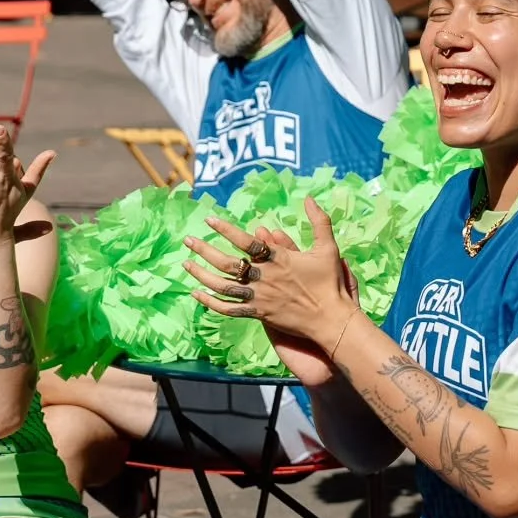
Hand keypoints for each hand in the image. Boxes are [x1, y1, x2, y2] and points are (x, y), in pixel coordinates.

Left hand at [183, 198, 358, 383]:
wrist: (331, 319)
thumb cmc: (330, 283)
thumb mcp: (328, 247)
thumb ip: (319, 221)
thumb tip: (309, 197)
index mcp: (278, 259)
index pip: (246, 241)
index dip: (225, 229)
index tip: (209, 220)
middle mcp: (265, 277)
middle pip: (227, 263)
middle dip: (204, 250)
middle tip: (187, 241)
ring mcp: (259, 297)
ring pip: (223, 286)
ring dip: (201, 275)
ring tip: (186, 265)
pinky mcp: (259, 314)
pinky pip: (228, 309)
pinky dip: (210, 303)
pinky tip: (197, 295)